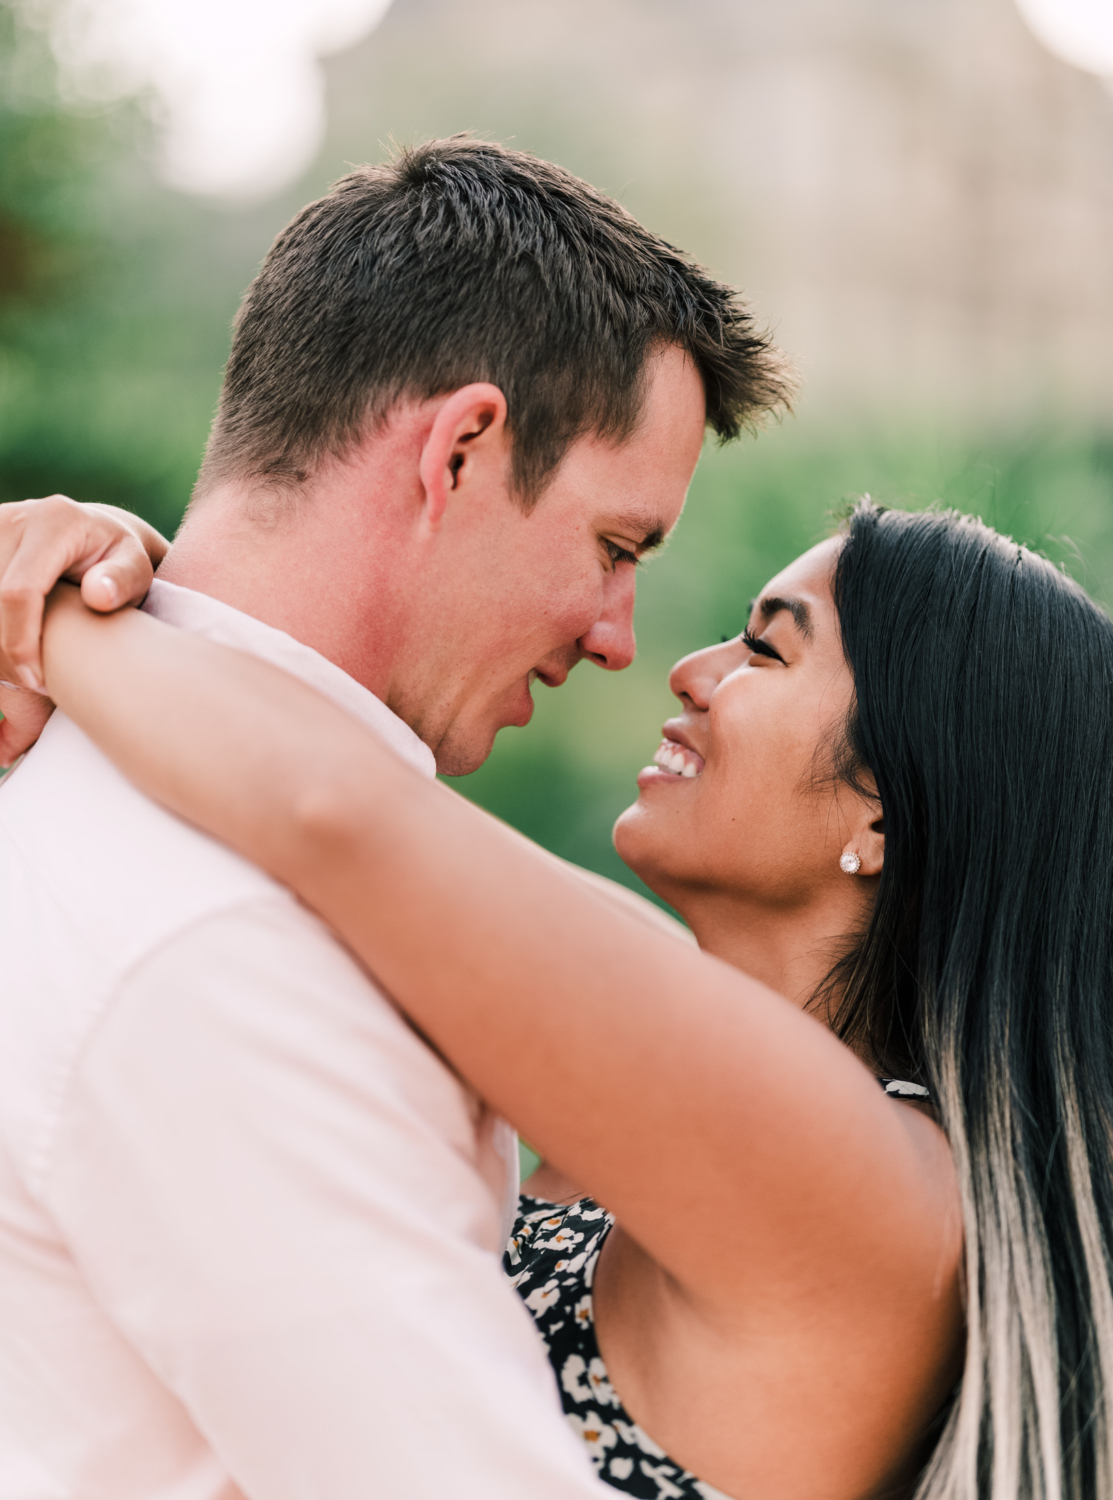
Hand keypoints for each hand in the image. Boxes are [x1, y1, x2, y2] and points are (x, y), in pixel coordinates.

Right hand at [0, 496, 168, 764]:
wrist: (94, 533)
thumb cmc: (120, 561)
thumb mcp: (136, 568)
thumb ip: (122, 580)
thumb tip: (97, 595)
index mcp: (55, 522)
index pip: (18, 592)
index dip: (19, 643)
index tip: (36, 680)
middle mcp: (14, 519)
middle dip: (4, 651)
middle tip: (33, 682)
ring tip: (24, 667)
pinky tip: (9, 651)